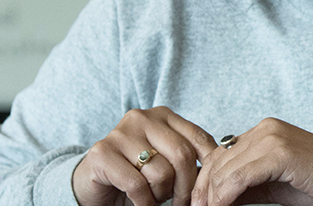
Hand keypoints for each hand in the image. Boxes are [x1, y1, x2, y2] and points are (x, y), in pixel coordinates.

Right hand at [72, 106, 218, 205]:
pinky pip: (136, 185)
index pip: (200, 139)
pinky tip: (142, 203)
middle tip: (181, 203)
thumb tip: (220, 172)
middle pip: (183, 155)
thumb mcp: (166, 161)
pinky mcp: (101, 153)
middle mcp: (142, 118)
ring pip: (161, 172)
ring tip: (155, 198)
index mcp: (163, 115)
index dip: (208, 169)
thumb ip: (188, 159)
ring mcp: (120, 133)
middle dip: (187, 187)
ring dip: (162, 195)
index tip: (206, 190)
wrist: (93, 183)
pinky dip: (144, 202)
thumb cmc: (136, 174)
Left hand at [190, 118, 312, 205]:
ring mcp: (273, 138)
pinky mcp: (280, 153)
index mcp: (264, 132)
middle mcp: (265, 129)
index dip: (203, 184)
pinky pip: (238, 178)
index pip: (218, 156)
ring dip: (210, 198)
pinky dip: (224, 198)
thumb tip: (215, 199)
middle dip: (202, 193)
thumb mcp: (276, 184)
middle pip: (216, 162)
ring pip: (223, 171)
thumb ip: (247, 185)